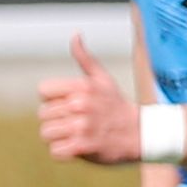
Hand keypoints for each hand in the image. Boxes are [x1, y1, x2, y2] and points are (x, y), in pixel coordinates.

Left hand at [38, 33, 143, 163]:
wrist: (142, 134)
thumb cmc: (117, 106)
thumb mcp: (103, 79)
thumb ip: (85, 58)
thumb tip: (75, 34)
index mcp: (82, 87)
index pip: (43, 91)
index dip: (53, 100)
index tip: (70, 105)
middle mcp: (81, 105)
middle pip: (43, 115)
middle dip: (57, 120)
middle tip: (78, 122)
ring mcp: (82, 126)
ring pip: (47, 133)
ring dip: (59, 137)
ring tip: (77, 135)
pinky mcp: (83, 147)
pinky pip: (55, 151)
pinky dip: (64, 152)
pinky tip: (78, 147)